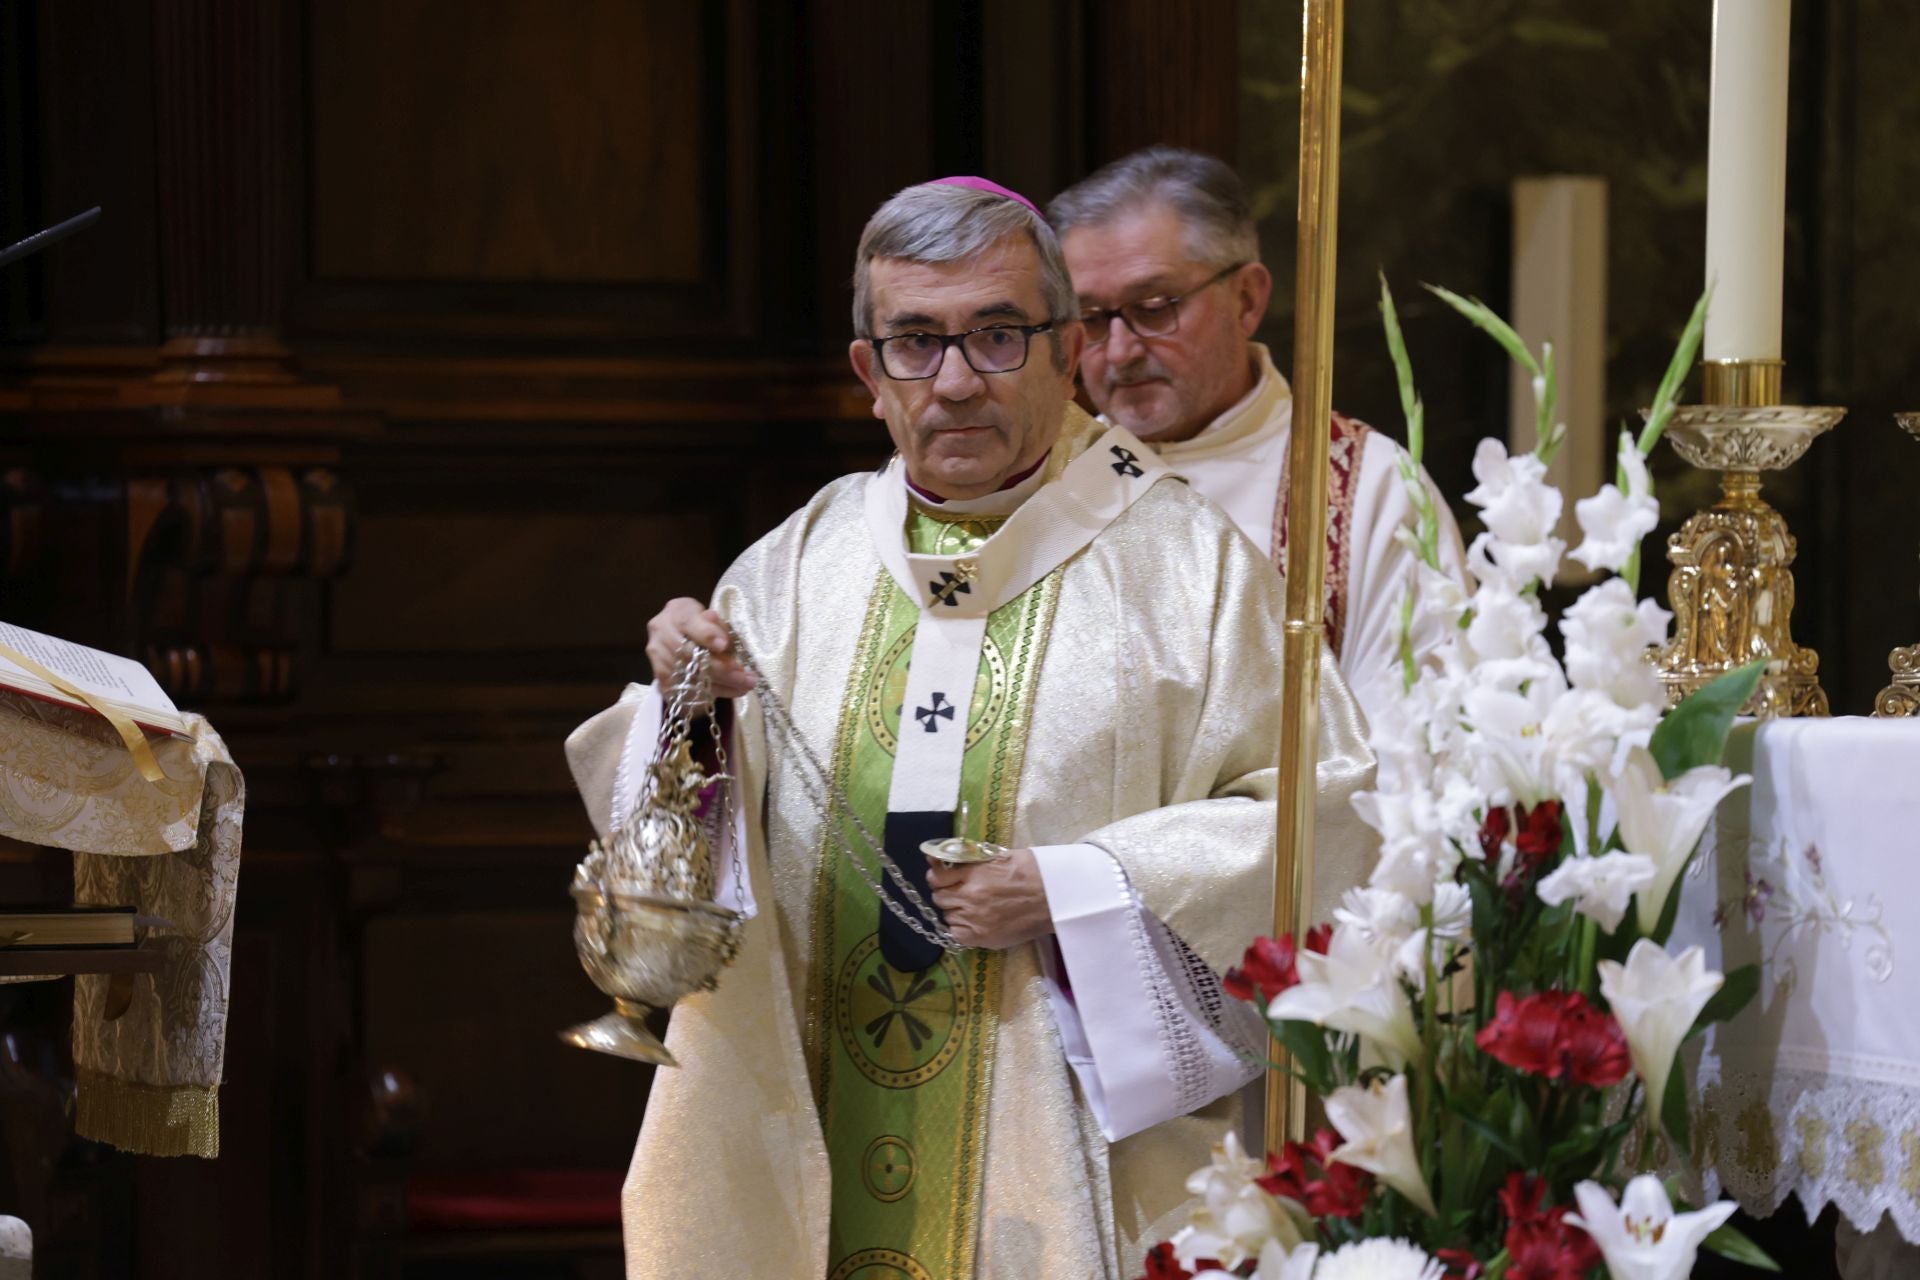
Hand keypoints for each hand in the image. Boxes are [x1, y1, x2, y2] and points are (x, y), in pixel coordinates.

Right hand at [644, 597, 757, 698]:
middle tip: (746, 677)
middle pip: (689, 655)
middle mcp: (661, 632)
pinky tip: (731, 691)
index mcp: (677, 611)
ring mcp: (658, 655)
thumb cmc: (702, 623)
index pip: (688, 623)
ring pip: (689, 676)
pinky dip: (712, 692)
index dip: (706, 635)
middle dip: (721, 669)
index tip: (724, 645)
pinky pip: (685, 689)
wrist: (680, 633)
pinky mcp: (660, 675)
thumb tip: (719, 636)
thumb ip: (717, 626)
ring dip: (721, 685)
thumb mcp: (712, 617)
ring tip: (745, 686)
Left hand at [926, 849, 1051, 950]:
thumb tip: (939, 857)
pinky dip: (961, 928)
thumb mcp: (999, 856)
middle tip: (960, 892)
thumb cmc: (1032, 872)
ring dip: (955, 911)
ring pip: (947, 916)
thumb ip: (969, 859)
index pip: (937, 877)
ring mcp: (975, 920)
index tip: (944, 878)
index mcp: (974, 874)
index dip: (938, 877)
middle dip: (947, 894)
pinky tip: (973, 922)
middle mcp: (969, 897)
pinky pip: (957, 935)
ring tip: (971, 907)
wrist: (1055, 898)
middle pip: (940, 898)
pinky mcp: (983, 938)